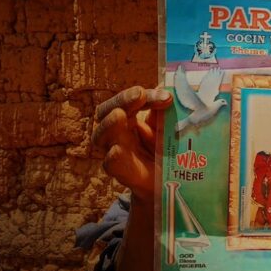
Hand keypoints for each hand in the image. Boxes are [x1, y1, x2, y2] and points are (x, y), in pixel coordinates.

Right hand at [91, 86, 171, 201]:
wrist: (166, 181)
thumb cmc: (162, 148)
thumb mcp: (166, 128)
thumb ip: (164, 113)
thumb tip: (170, 88)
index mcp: (127, 115)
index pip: (131, 99)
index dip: (147, 96)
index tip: (167, 97)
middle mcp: (115, 130)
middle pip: (107, 111)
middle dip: (122, 100)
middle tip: (139, 94)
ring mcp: (114, 150)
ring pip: (101, 135)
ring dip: (110, 124)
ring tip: (120, 115)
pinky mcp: (118, 170)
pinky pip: (110, 163)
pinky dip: (113, 156)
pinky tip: (117, 150)